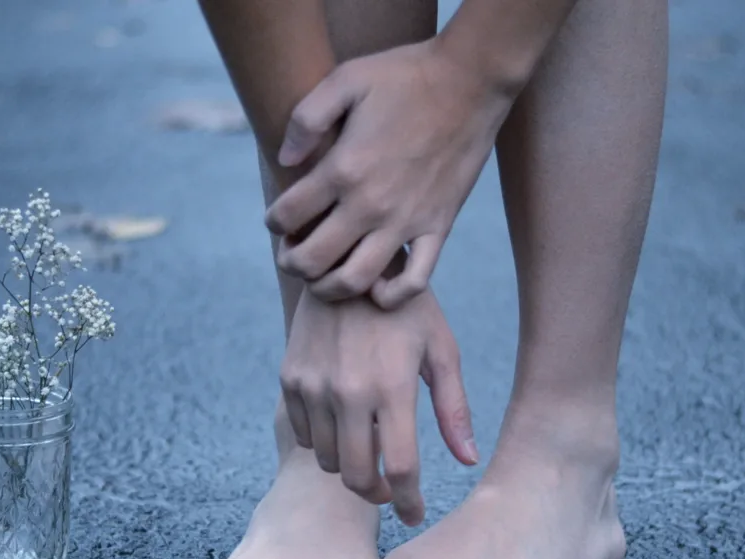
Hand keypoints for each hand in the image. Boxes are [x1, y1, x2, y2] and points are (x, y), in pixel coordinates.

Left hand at [266, 38, 512, 309]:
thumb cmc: (405, 76)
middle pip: (313, 260)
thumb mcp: (345, 79)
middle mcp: (371, 204)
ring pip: (355, 281)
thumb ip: (306, 119)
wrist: (471, 81)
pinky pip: (414, 282)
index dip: (273, 222)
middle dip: (291, 263)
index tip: (278, 218)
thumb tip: (285, 160)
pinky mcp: (438, 227)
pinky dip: (390, 296)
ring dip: (329, 288)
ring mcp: (406, 221)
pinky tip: (376, 287)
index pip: (287, 216)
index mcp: (343, 169)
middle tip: (290, 254)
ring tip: (323, 277)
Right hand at [280, 288, 478, 525]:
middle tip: (393, 493)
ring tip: (370, 456)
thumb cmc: (404, 308)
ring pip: (328, 462)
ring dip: (351, 469)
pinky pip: (305, 436)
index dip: (409, 502)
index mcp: (392, 387)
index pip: (400, 469)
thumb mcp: (440, 349)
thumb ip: (453, 408)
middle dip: (378, 495)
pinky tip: (344, 429)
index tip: (415, 514)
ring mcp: (314, 387)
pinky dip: (324, 444)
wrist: (344, 264)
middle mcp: (348, 392)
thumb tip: (469, 460)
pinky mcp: (291, 380)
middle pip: (357, 477)